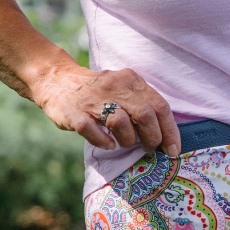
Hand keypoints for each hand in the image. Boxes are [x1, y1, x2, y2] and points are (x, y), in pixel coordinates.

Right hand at [30, 61, 181, 155]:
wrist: (56, 80)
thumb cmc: (98, 92)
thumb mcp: (124, 88)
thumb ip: (143, 105)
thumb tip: (167, 136)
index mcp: (131, 80)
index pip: (160, 106)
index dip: (170, 131)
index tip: (173, 149)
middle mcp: (114, 86)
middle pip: (145, 114)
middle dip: (152, 138)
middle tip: (149, 148)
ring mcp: (93, 99)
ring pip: (121, 122)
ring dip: (128, 140)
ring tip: (124, 143)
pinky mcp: (75, 113)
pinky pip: (94, 132)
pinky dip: (105, 142)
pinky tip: (108, 144)